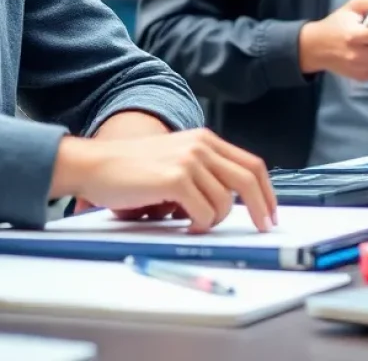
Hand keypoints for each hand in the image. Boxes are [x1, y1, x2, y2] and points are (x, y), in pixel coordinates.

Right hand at [49, 128, 276, 232]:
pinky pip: (204, 212)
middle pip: (249, 179)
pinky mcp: (175, 178)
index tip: (270, 210)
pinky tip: (186, 225)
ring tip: (197, 223)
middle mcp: (202, 145)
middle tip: (263, 227)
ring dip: (216, 221)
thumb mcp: (176, 158)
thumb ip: (203, 169)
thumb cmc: (132, 168)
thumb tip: (231, 198)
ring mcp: (189, 160)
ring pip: (225, 202)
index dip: (266, 190)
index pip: (251, 163)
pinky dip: (200, 225)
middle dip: (262, 207)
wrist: (97, 163)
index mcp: (205, 139)